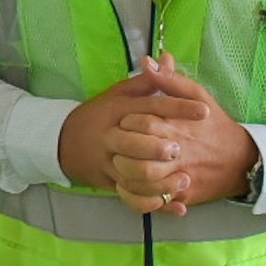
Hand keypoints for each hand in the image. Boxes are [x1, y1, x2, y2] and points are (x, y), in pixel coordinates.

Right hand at [58, 55, 205, 193]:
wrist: (62, 142)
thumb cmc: (98, 116)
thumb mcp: (118, 95)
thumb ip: (146, 82)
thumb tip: (167, 59)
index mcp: (118, 111)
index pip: (150, 108)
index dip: (177, 109)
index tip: (203, 111)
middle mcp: (111, 137)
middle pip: (133, 143)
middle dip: (156, 147)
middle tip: (180, 149)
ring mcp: (109, 163)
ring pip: (132, 175)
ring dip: (159, 181)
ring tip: (184, 180)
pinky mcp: (110, 184)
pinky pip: (132, 197)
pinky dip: (155, 204)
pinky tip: (177, 206)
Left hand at [111, 57, 257, 214]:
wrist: (242, 161)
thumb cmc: (215, 125)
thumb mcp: (198, 97)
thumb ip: (171, 80)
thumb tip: (149, 61)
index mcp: (178, 126)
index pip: (143, 124)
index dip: (128, 122)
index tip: (124, 122)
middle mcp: (177, 153)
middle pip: (138, 156)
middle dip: (121, 151)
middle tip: (116, 146)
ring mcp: (179, 177)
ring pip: (142, 182)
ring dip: (125, 174)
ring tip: (120, 166)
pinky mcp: (182, 195)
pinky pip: (152, 201)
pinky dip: (137, 196)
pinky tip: (129, 185)